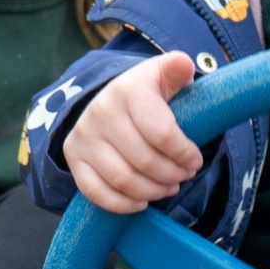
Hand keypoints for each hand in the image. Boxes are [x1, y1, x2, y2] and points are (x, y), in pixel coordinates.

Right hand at [63, 51, 202, 213]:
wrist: (111, 100)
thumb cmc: (148, 92)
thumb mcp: (163, 75)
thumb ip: (177, 69)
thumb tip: (183, 64)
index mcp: (127, 90)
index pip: (161, 133)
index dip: (184, 153)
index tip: (196, 160)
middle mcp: (100, 111)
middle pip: (144, 161)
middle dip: (172, 175)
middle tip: (185, 175)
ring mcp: (84, 136)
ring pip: (123, 179)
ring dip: (153, 191)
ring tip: (169, 187)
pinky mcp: (74, 158)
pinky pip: (96, 192)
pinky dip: (123, 204)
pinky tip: (142, 201)